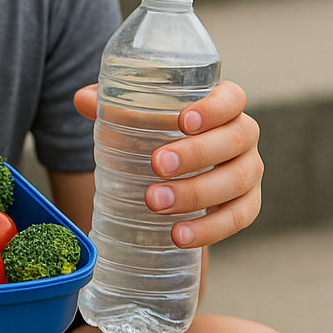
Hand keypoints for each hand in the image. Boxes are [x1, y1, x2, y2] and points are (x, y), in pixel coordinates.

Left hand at [74, 80, 262, 246]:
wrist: (173, 172)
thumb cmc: (155, 132)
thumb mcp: (135, 116)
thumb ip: (111, 105)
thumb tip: (83, 99)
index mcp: (223, 106)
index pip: (232, 98)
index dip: (214, 108)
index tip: (183, 121)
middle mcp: (243, 135)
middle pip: (236, 140)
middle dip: (196, 153)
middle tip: (156, 164)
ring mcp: (249, 171)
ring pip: (237, 181)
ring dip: (197, 194)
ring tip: (155, 202)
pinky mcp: (247, 204)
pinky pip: (239, 218)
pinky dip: (210, 229)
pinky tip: (178, 235)